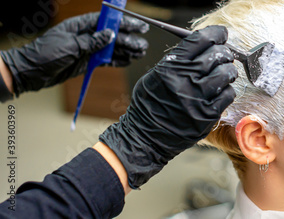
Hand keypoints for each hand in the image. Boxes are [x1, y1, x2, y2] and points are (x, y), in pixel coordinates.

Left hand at [0, 12, 148, 95]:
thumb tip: (110, 35)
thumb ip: (91, 41)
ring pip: (111, 48)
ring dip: (126, 50)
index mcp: (79, 26)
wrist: (31, 73)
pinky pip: (106, 60)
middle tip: (142, 44)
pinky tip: (128, 60)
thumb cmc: (44, 54)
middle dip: (128, 39)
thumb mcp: (70, 46)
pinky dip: (117, 60)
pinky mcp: (87, 62)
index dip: (122, 22)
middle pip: (111, 35)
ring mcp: (87, 49)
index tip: (137, 24)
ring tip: (139, 53)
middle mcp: (85, 36)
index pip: (105, 21)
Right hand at [99, 26, 237, 188]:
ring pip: (226, 74)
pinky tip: (220, 91)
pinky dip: (227, 90)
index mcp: (170, 68)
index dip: (215, 33)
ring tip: (224, 73)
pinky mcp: (208, 116)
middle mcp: (185, 82)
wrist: (146, 137)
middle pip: (216, 55)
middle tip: (224, 55)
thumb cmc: (150, 105)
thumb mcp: (156, 76)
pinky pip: (228, 95)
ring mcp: (198, 99)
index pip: (199, 41)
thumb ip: (178, 61)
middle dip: (224, 52)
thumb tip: (202, 46)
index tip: (221, 33)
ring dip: (228, 70)